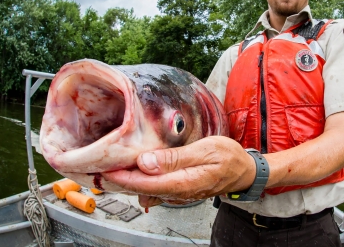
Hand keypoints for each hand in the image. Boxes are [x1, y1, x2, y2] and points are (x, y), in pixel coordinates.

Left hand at [102, 136, 255, 208]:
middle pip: (141, 189)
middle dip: (119, 179)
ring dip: (128, 179)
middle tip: (99, 165)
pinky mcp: (178, 189)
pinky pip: (154, 188)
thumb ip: (175, 158)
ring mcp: (177, 192)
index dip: (123, 177)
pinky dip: (140, 180)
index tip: (104, 168)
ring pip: (145, 190)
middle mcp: (177, 191)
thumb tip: (146, 162)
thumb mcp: (206, 151)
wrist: (243, 171)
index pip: (145, 183)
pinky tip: (134, 169)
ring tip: (112, 164)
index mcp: (183, 182)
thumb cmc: (229, 158)